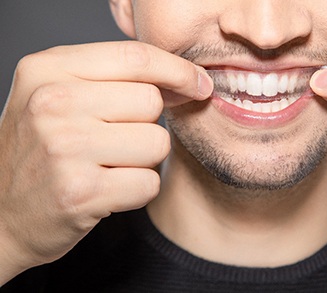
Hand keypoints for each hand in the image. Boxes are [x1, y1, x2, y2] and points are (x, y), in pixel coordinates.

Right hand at [0, 41, 212, 283]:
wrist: (0, 214)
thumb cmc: (41, 152)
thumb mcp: (62, 97)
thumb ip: (117, 80)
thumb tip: (186, 80)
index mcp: (48, 70)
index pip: (135, 57)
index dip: (178, 70)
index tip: (199, 84)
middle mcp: (52, 103)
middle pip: (151, 101)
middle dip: (147, 125)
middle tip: (114, 142)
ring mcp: (64, 148)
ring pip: (157, 143)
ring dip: (143, 160)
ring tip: (107, 166)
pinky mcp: (80, 192)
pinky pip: (149, 183)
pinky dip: (137, 191)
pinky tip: (107, 190)